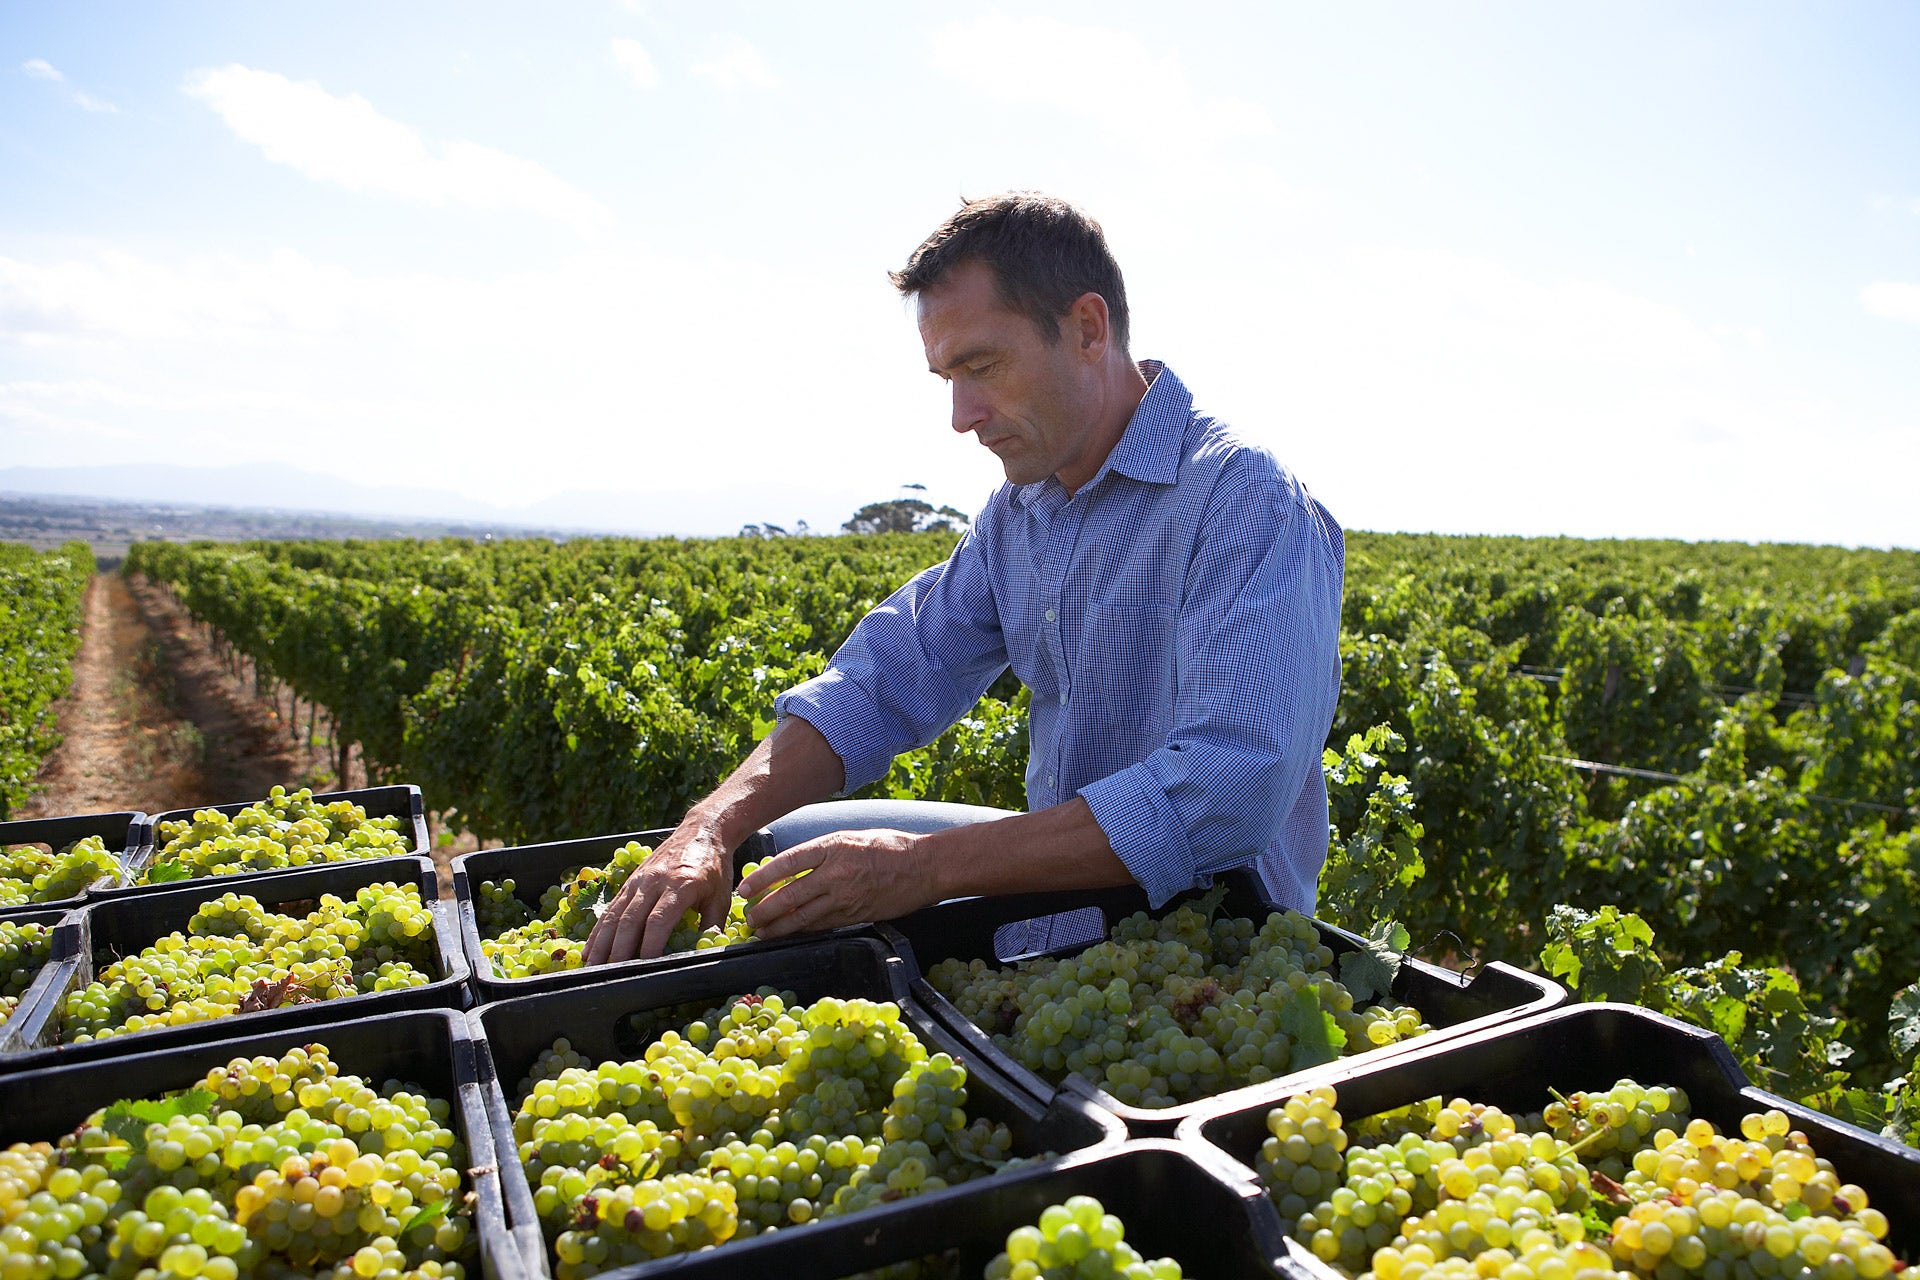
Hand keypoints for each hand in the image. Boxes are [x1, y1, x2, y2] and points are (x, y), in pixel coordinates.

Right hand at [583, 821, 733, 963]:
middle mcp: (654, 881)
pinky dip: (598, 930)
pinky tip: (588, 949)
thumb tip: (706, 953)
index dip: (649, 946)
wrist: (702, 830)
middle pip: (630, 919)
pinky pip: (611, 907)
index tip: (645, 968)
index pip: (658, 920)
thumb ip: (712, 927)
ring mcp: (639, 880)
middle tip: (612, 975)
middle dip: (619, 950)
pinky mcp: (630, 880)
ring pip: (615, 914)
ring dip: (601, 943)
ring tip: (592, 967)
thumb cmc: (714, 868)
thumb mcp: (721, 897)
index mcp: (680, 885)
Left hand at [737, 827, 939, 938]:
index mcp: (832, 847)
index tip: (744, 888)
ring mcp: (846, 897)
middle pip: (790, 895)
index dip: (761, 878)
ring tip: (762, 932)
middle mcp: (836, 873)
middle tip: (748, 918)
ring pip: (803, 916)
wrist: (923, 866)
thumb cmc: (887, 846)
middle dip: (765, 910)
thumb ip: (820, 852)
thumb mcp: (849, 837)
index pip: (786, 864)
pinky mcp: (855, 915)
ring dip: (779, 927)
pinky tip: (790, 933)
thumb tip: (788, 866)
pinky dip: (803, 930)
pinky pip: (822, 925)